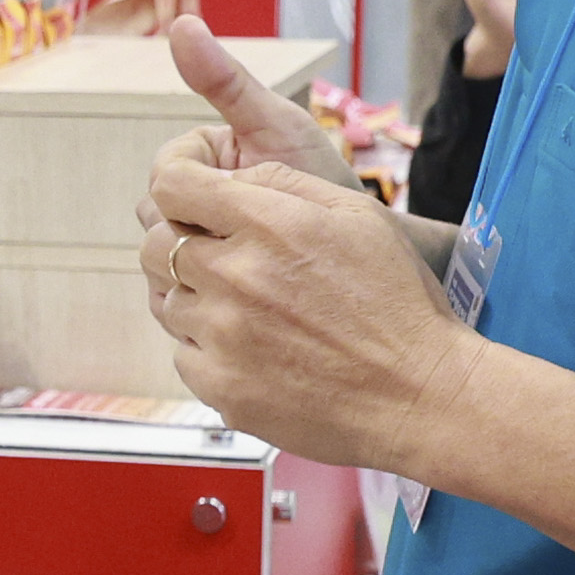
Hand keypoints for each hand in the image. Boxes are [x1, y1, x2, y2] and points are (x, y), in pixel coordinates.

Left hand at [139, 149, 479, 465]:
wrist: (419, 397)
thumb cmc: (398, 305)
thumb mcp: (357, 215)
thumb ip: (283, 183)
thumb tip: (227, 177)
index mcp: (267, 224)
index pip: (171, 184)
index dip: (175, 183)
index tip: (188, 195)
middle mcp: (234, 277)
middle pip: (155, 245)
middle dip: (180, 243)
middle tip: (221, 258)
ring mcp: (223, 337)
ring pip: (168, 302)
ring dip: (198, 299)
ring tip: (253, 311)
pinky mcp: (221, 388)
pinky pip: (184, 355)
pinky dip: (210, 349)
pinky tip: (256, 350)